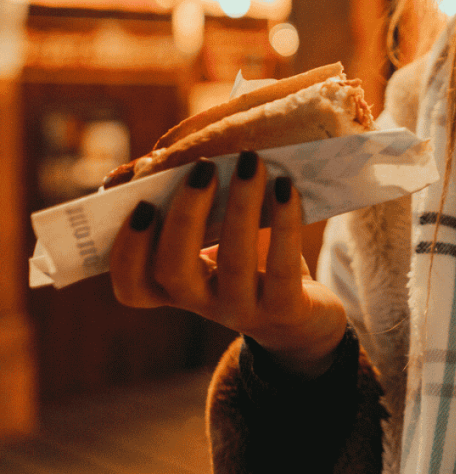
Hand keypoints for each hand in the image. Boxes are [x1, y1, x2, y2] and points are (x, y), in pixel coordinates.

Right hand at [109, 152, 347, 376]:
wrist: (309, 313)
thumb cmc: (256, 262)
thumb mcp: (220, 237)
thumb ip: (191, 205)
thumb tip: (154, 160)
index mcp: (177, 287)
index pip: (134, 287)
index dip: (129, 251)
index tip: (143, 204)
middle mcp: (204, 304)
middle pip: (175, 270)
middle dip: (186, 215)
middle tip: (203, 167)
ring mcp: (244, 310)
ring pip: (235, 264)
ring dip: (241, 207)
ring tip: (251, 163)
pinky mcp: (286, 311)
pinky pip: (282, 269)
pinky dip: (285, 224)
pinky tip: (286, 188)